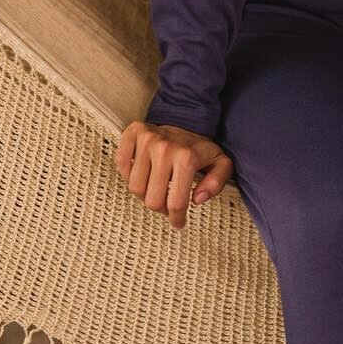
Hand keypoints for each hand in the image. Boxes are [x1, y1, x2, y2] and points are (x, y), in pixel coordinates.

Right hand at [114, 121, 234, 231]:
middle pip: (152, 200)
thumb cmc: (200, 148)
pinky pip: (122, 165)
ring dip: (145, 194)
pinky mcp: (132, 133)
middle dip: (161, 209)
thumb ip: (216, 183)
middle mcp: (164, 148)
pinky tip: (143, 176)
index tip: (178, 223)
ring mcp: (146, 140)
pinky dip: (129, 175)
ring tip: (156, 190)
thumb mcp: (221, 164)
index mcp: (186, 158)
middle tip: (167, 207)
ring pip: (135, 187)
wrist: (186, 119)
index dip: (177, 219)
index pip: (176, 202)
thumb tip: (197, 199)